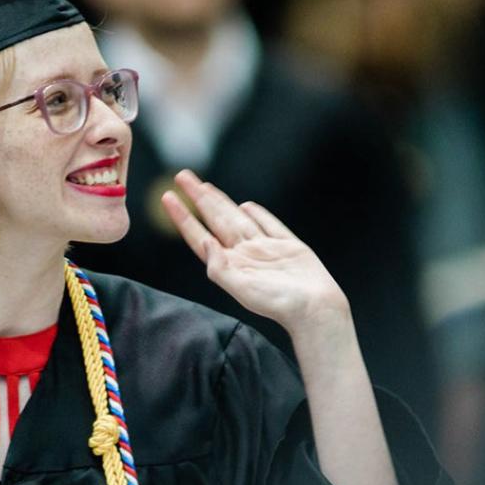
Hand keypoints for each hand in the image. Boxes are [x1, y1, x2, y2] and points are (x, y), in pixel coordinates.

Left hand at [161, 169, 349, 336]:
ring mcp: (266, 249)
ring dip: (220, 201)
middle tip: (182, 176)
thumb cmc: (279, 303)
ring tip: (204, 186)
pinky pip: (269, 224)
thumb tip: (205, 242)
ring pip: (238, 218)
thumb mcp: (242, 289)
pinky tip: (245, 206)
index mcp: (230, 264)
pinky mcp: (289, 246)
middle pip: (216, 219)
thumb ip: (220, 268)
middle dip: (198, 198)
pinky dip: (257, 214)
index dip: (183, 217)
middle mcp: (245, 254)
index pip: (200, 235)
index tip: (168, 197)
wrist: (315, 308)